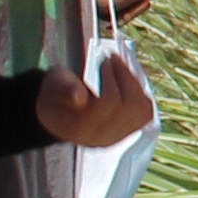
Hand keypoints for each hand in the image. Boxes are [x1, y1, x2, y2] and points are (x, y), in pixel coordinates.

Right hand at [38, 53, 153, 148]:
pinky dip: (142, 95)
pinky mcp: (125, 133)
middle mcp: (100, 138)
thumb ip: (64, 90)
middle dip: (125, 78)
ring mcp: (115, 138)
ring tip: (122, 68)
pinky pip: (145, 115)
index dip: (111, 79)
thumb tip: (79, 96)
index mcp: (79, 129)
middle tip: (114, 58)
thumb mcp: (52, 87)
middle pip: (128, 108)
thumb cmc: (54, 94)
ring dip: (135, 85)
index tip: (106, 59)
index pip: (107, 104)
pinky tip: (129, 82)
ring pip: (141, 112)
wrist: (55, 113)